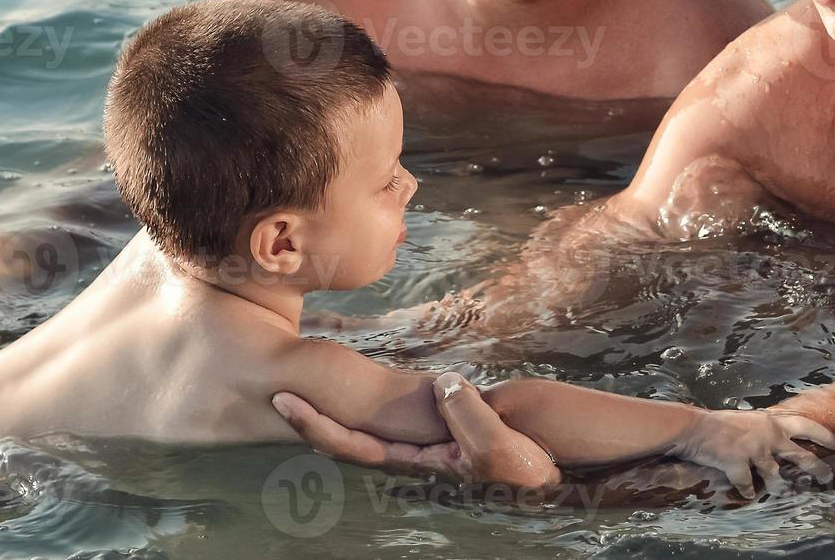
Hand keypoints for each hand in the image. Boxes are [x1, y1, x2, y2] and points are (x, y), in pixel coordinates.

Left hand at [272, 372, 560, 491]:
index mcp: (417, 463)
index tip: (282, 401)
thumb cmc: (529, 467)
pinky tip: (362, 368)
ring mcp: (432, 427)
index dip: (315, 426)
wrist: (559, 459)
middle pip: (352, 430)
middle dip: (313, 411)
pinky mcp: (452, 408)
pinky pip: (405, 395)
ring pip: (375, 412)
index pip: (354, 446)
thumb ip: (468, 418)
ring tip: (307, 370)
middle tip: (275, 383)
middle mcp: (416, 446)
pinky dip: (377, 383)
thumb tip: (444, 385)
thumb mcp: (498, 448)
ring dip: (340, 396)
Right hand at [668, 408, 834, 497]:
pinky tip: (746, 493)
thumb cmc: (721, 422)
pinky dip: (748, 491)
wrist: (696, 427)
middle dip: (817, 469)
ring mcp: (755, 451)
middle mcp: (769, 436)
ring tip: (783, 493)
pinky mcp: (739, 464)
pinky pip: (748, 485)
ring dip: (779, 487)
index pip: (808, 426)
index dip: (827, 436)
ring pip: (776, 477)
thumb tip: (779, 437)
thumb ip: (765, 428)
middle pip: (801, 456)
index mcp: (772, 422)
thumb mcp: (749, 419)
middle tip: (827, 478)